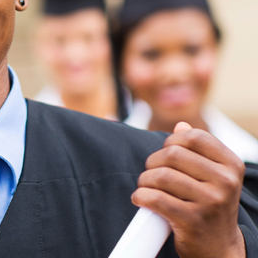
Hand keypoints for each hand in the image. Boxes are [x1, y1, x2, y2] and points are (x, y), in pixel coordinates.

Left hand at [132, 122, 245, 257]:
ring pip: (160, 176)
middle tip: (152, 175)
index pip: (192, 137)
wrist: (217, 247)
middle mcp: (226, 182)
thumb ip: (197, 150)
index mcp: (231, 165)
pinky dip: (140, 197)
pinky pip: (154, 198)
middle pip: (172, 155)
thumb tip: (180, 126)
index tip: (166, 156)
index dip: (171, 143)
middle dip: (153, 163)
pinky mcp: (193, 220)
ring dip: (144, 181)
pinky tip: (141, 200)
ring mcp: (211, 201)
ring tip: (147, 188)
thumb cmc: (209, 206)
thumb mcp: (212, 176)